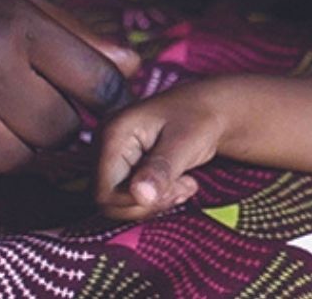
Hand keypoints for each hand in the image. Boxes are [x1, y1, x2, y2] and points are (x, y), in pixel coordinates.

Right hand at [0, 0, 139, 190]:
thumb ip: (72, 32)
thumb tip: (133, 66)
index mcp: (12, 27)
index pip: (99, 82)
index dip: (106, 90)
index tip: (94, 89)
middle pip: (63, 129)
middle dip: (58, 116)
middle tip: (30, 93)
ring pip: (25, 160)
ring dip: (21, 141)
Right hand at [94, 82, 225, 219]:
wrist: (206, 107)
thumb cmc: (199, 118)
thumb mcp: (185, 142)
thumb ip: (161, 169)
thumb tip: (141, 196)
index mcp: (113, 135)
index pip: (105, 193)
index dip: (137, 201)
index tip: (174, 187)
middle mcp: (104, 146)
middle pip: (109, 202)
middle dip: (149, 203)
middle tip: (183, 186)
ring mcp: (112, 157)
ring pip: (120, 204)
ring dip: (155, 202)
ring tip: (183, 184)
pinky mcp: (122, 167)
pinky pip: (129, 197)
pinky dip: (155, 199)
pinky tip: (176, 183)